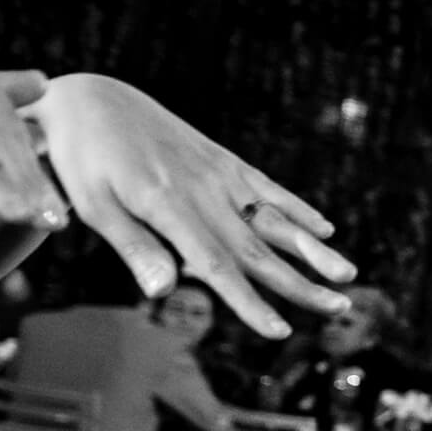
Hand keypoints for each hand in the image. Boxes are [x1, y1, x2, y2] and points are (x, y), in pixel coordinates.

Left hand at [24, 74, 356, 337]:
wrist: (92, 99)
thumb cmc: (83, 161)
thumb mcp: (93, 205)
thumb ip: (135, 247)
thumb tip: (164, 293)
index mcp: (167, 205)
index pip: (216, 264)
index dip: (249, 301)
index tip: (280, 331)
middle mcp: (203, 190)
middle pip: (258, 249)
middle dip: (301, 283)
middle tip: (340, 309)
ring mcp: (219, 174)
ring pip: (274, 219)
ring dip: (313, 249)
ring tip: (348, 275)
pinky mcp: (224, 161)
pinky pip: (268, 188)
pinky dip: (297, 208)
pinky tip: (325, 228)